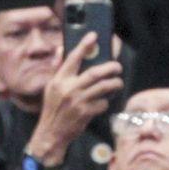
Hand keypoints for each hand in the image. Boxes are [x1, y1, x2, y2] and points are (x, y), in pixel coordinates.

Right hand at [27, 32, 122, 169]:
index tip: (94, 36)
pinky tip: (103, 102)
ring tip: (117, 82)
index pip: (73, 58)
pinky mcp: (85, 113)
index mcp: (59, 80)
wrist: (51, 133)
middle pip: (95, 72)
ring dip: (114, 83)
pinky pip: (102, 103)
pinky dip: (105, 102)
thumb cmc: (52, 109)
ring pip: (103, 87)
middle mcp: (69, 89)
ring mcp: (78, 101)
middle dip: (110, 68)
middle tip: (117, 67)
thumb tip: (61, 50)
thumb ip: (58, 69)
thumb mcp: (51, 88)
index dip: (84, 45)